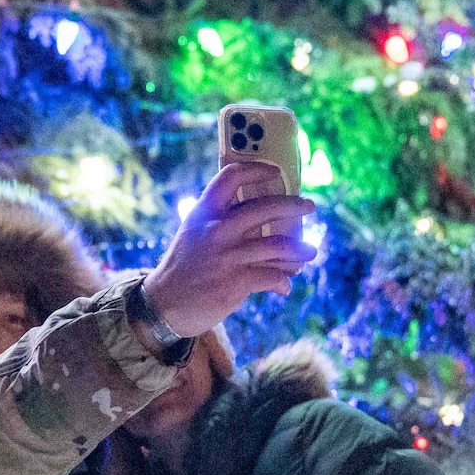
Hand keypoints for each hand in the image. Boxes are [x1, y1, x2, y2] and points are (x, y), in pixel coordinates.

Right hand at [141, 162, 315, 337]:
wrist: (164, 306)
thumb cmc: (183, 268)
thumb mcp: (193, 234)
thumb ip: (218, 220)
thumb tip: (256, 216)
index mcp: (204, 213)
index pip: (231, 177)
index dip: (257, 169)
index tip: (275, 171)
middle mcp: (217, 231)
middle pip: (265, 207)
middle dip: (293, 206)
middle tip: (309, 206)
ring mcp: (227, 257)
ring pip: (277, 246)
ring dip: (299, 250)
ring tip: (310, 252)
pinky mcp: (235, 283)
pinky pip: (272, 276)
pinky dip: (282, 281)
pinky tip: (284, 286)